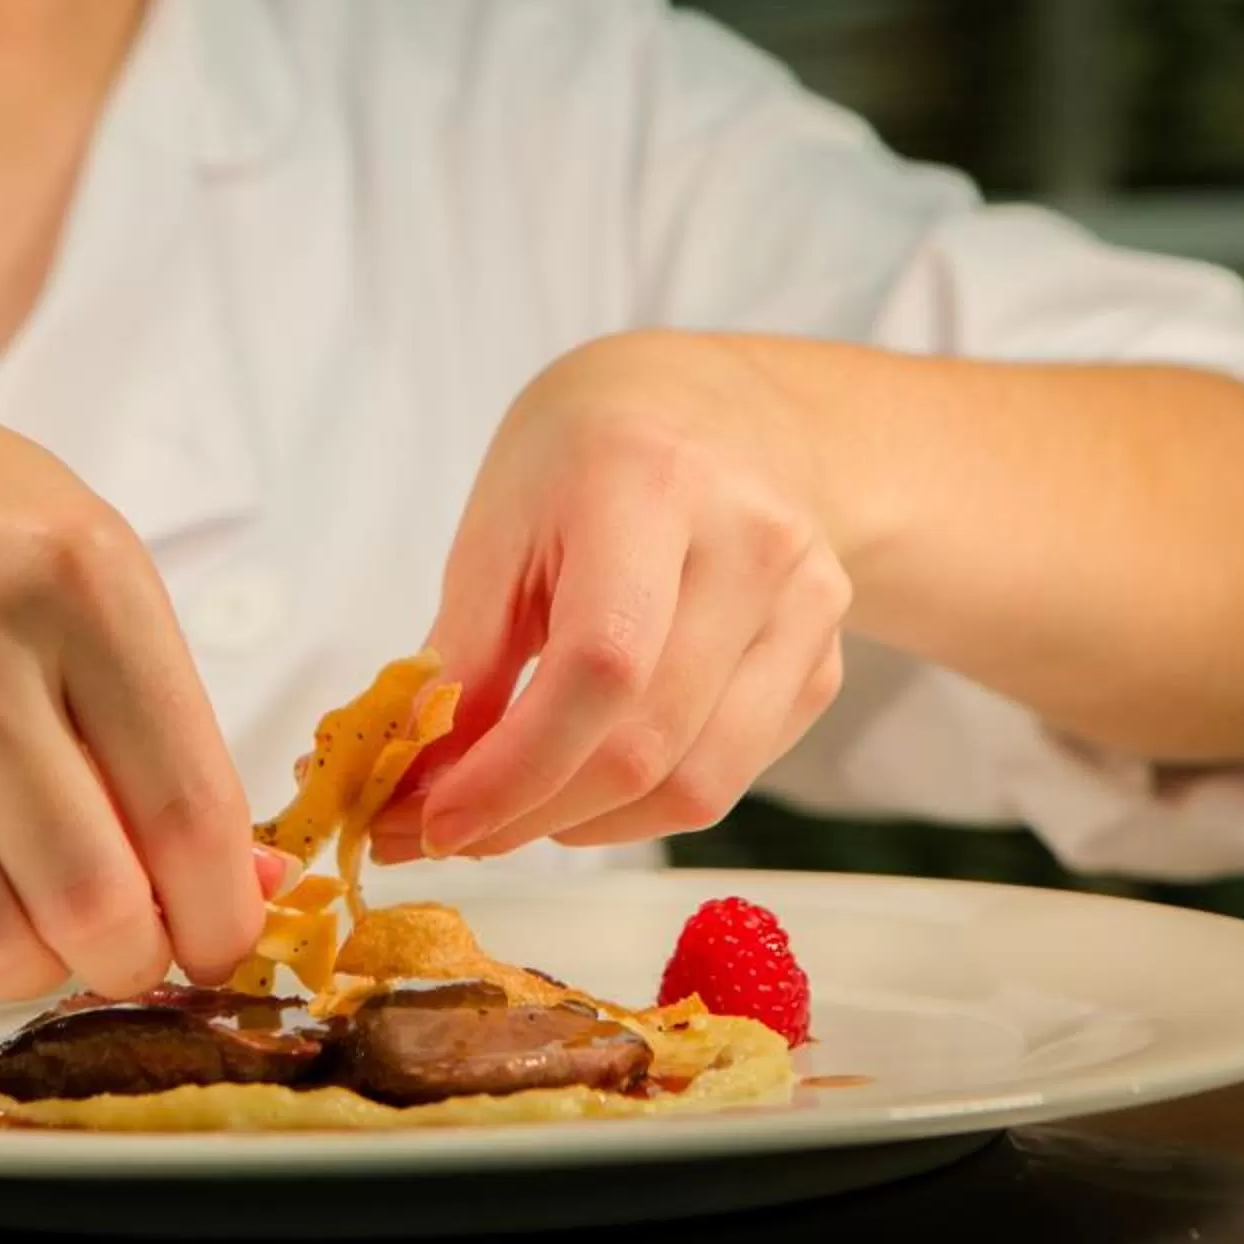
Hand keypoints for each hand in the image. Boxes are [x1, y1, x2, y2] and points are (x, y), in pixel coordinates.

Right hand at [0, 329, 276, 1002]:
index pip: (187, 810)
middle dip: (132, 961)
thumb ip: (161, 717)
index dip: (221, 915)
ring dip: (34, 969)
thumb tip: (239, 886)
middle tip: (130, 949)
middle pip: (90, 901)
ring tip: (41, 928)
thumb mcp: (77, 558)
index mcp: (79, 581)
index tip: (222, 943)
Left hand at [378, 332, 849, 860]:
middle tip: (448, 830)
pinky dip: (641, 805)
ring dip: (585, 826)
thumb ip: (460, 657)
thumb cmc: (584, 461)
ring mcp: (808, 606)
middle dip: (531, 813)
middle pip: (647, 740)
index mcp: (651, 482)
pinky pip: (731, 777)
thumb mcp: (499, 526)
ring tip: (513, 809)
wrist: (719, 413)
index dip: (515, 766)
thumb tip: (417, 785)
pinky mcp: (826, 662)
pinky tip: (585, 775)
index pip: (601, 664)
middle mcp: (752, 542)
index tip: (434, 817)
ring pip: (696, 784)